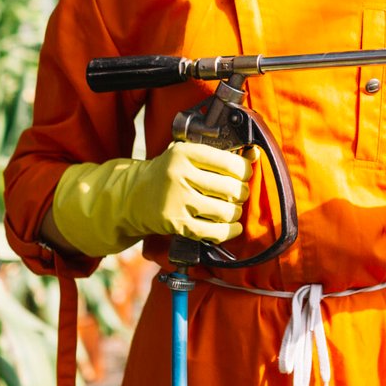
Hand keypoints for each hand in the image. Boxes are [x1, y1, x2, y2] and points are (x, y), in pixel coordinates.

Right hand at [48, 142, 254, 258]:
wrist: (131, 196)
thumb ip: (216, 155)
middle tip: (238, 193)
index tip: (245, 174)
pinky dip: (229, 231)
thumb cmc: (166, 173)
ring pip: (226, 211)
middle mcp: (179, 175)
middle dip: (241, 193)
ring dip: (235, 213)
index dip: (245, 170)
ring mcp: (176, 200)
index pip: (230, 163)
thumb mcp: (185, 155)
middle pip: (231, 189)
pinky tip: (232, 227)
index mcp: (184, 153)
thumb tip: (254, 155)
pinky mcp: (175, 223)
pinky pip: (213, 232)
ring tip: (231, 209)